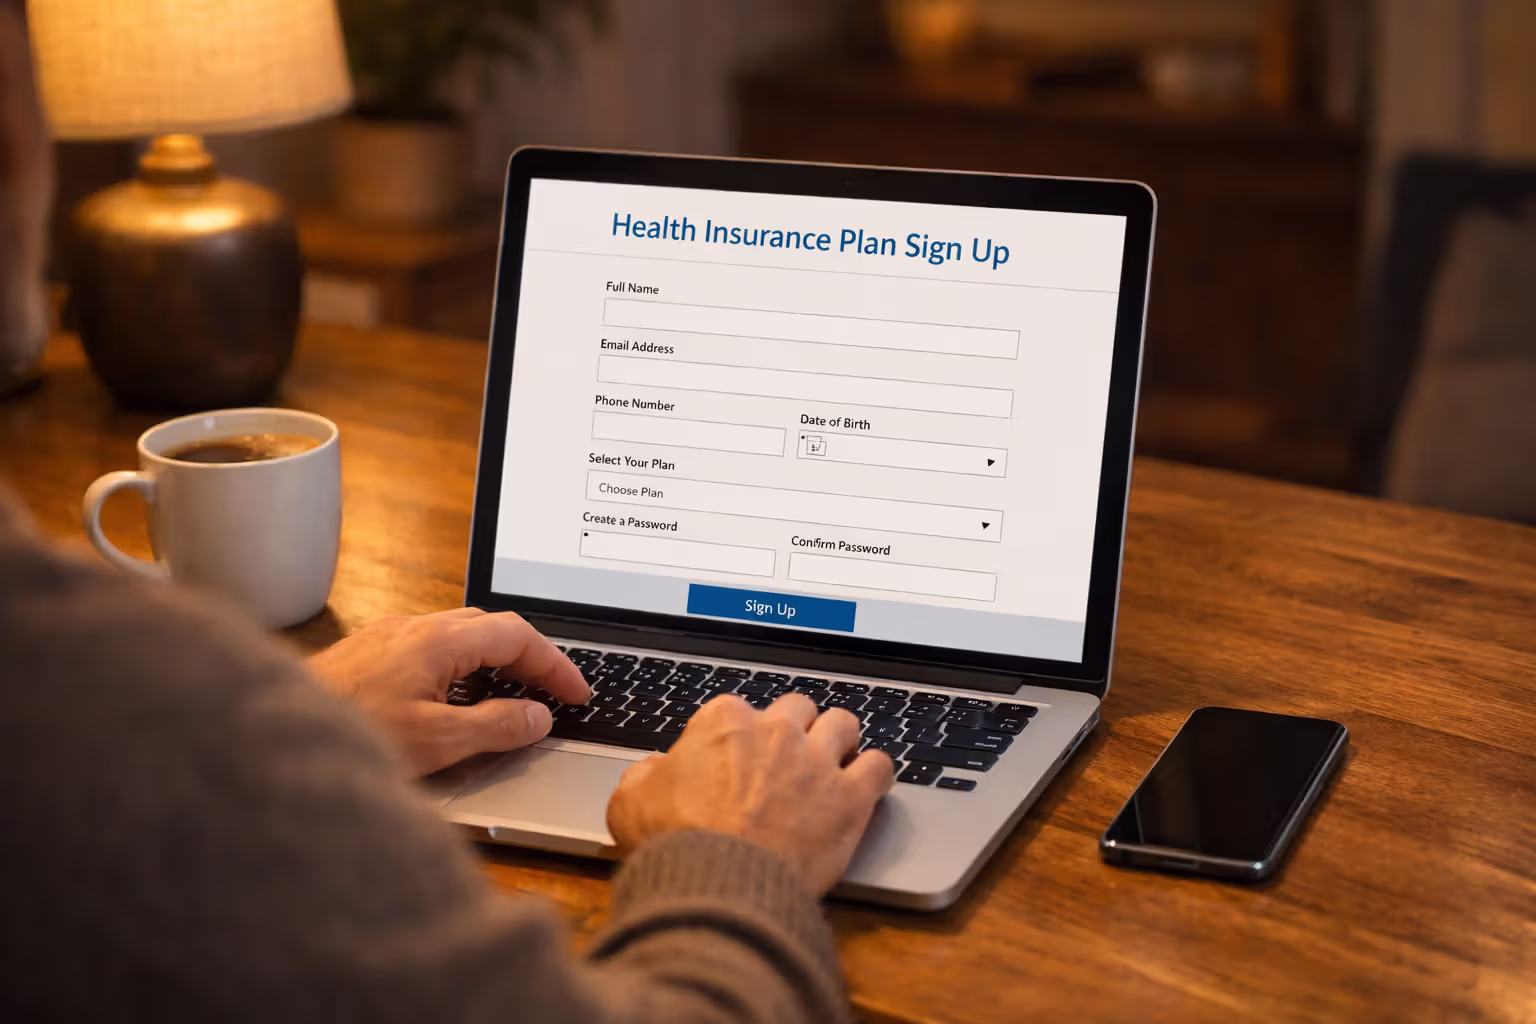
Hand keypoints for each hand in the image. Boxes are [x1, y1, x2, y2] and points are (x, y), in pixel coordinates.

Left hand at [307, 608, 589, 776]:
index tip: (577, 693)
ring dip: (495, 659)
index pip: (517, 635)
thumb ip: (495, 727)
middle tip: (554, 693)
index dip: (555, 664)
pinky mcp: (368, 654)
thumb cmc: (347, 734)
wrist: (266, 736)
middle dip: (530, 657)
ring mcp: (387, 637)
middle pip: (491, 627)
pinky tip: (454, 699)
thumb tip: (538, 716)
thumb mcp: (435, 742)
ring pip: (459, 634)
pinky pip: (431, 648)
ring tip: (514, 696)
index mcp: (438, 640)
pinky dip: (462, 666)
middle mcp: (413, 627)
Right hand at [606, 694, 894, 895]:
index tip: (739, 759)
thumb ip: (644, 776)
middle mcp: (775, 731)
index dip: (740, 737)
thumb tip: (653, 770)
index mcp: (724, 722)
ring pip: (844, 724)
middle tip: (789, 756)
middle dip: (795, 728)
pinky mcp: (849, 796)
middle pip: (797, 708)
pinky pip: (880, 765)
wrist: (717, 884)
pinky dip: (875, 772)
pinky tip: (868, 783)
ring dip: (840, 739)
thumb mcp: (630, 802)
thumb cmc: (675, 843)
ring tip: (835, 759)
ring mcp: (816, 760)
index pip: (740, 711)